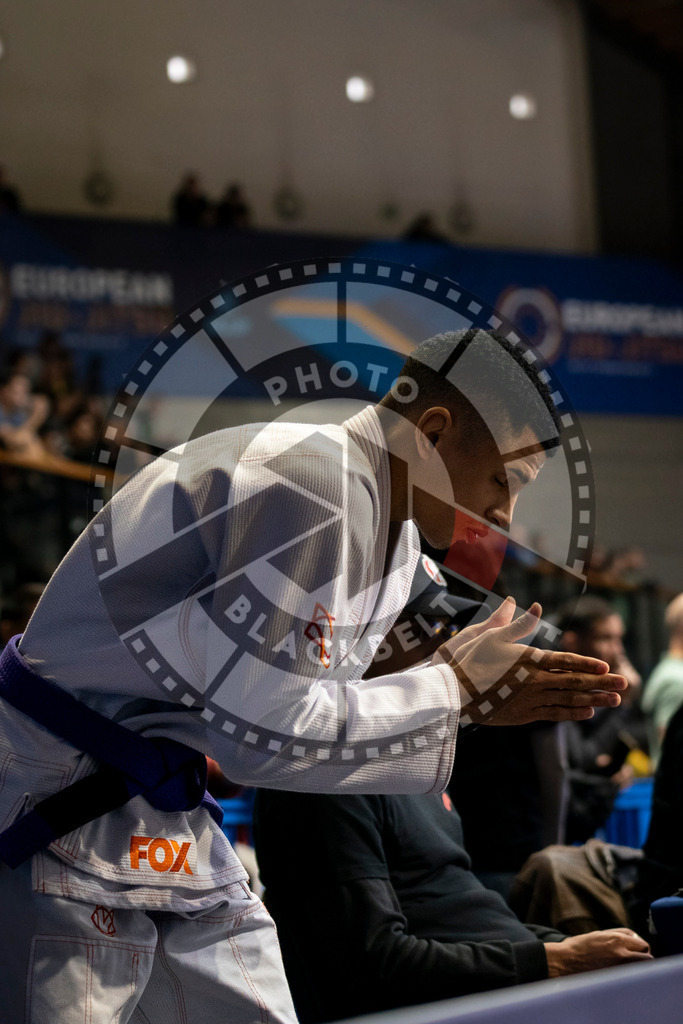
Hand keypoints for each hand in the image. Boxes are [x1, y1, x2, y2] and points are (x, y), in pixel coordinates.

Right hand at [433, 598, 626, 725]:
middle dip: (602, 683)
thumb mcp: (491, 635)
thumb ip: (517, 622)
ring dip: (594, 700)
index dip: (587, 664)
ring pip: (569, 701)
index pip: (565, 661)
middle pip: (574, 682)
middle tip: (625, 684)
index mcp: (528, 659)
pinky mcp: (524, 715)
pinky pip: (554, 714)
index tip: (606, 666)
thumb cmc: (470, 659)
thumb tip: (531, 603)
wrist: (452, 692)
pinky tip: (588, 712)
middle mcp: (534, 681)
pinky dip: (573, 713)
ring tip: (614, 701)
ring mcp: (530, 700)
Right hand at [544, 929, 651, 975]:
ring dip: (641, 965)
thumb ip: (618, 935)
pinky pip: (632, 975)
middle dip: (643, 954)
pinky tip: (622, 974)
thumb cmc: (580, 946)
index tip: (634, 948)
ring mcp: (620, 967)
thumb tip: (633, 938)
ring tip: (631, 966)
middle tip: (636, 958)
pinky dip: (631, 974)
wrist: (566, 961)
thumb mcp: (599, 935)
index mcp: (616, 939)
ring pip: (643, 965)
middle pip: (646, 952)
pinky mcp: (616, 978)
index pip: (641, 941)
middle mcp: (621, 952)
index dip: (639, 944)